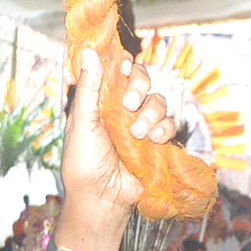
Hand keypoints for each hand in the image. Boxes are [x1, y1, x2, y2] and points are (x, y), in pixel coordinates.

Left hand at [55, 47, 174, 250]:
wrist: (101, 198)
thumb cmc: (83, 164)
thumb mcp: (82, 123)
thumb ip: (89, 88)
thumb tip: (89, 52)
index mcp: (102, 102)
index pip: (119, 71)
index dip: (124, 65)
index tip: (123, 66)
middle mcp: (123, 110)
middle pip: (143, 79)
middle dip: (139, 87)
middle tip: (129, 105)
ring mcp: (141, 125)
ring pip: (158, 101)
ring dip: (151, 114)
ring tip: (139, 134)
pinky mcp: (157, 142)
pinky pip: (169, 123)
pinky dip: (164, 129)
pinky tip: (153, 141)